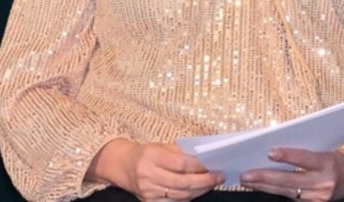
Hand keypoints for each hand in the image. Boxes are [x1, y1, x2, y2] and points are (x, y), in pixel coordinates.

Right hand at [86, 138, 225, 199]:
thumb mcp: (162, 146)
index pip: (181, 163)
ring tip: (212, 183)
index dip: (199, 166)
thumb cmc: (147, 153)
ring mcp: (148, 191)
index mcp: (152, 156)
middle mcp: (148, 175)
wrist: (124, 166)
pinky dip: (188, 197)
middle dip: (204, 181)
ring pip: (180, 194)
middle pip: (182, 182)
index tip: (214, 164)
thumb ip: (182, 153)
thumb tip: (205, 158)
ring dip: (199, 190)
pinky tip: (198, 191)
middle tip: (219, 176)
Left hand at [240, 147, 343, 200]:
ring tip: (248, 180)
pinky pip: (292, 198)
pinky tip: (262, 187)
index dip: (287, 156)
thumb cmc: (339, 158)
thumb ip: (305, 152)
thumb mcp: (326, 149)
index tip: (269, 152)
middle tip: (246, 174)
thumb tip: (275, 151)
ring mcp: (319, 197)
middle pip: (290, 180)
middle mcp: (324, 183)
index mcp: (328, 163)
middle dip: (265, 177)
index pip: (305, 159)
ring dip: (265, 186)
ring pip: (286, 192)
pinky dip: (276, 192)